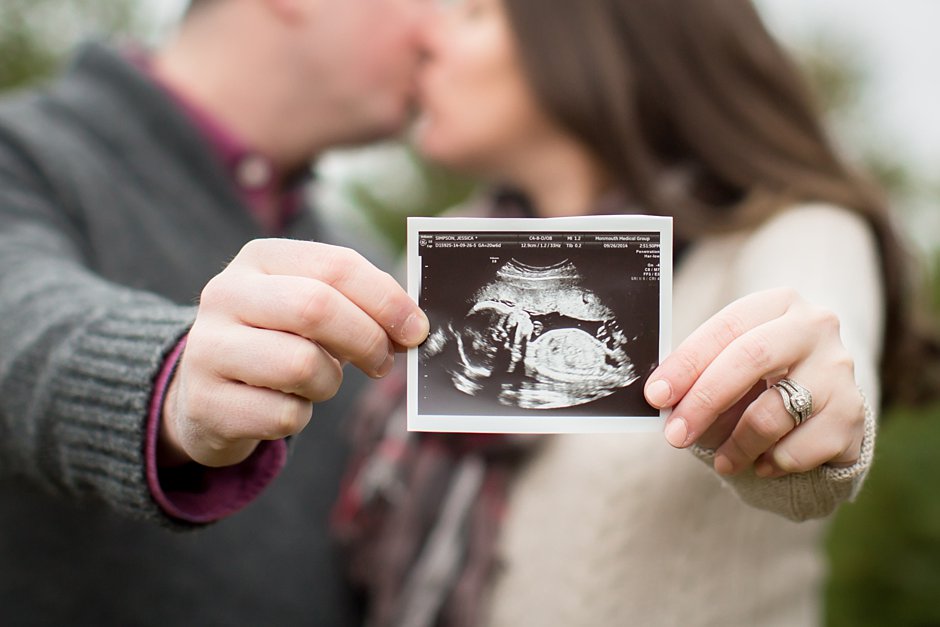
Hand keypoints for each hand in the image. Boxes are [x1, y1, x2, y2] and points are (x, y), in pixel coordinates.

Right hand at [159, 239, 428, 467]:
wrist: (205, 393)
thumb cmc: (277, 341)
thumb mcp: (307, 307)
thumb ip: (357, 304)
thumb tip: (414, 325)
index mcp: (259, 259)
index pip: (336, 265)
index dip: (387, 299)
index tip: (417, 329)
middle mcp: (225, 295)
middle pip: (317, 308)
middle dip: (367, 339)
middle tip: (384, 362)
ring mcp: (208, 348)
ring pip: (301, 365)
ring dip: (329, 383)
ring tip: (319, 382)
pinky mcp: (206, 403)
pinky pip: (283, 415)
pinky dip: (299, 416)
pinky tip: (285, 405)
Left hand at [644, 288, 866, 477]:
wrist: (826, 398)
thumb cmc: (761, 376)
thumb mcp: (731, 362)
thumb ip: (700, 373)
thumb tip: (661, 399)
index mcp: (777, 302)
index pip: (726, 328)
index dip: (686, 364)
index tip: (656, 396)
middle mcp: (814, 326)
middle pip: (750, 359)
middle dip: (705, 402)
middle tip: (675, 435)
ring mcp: (839, 369)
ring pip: (773, 413)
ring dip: (737, 445)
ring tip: (722, 460)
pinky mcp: (853, 413)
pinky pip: (799, 448)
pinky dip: (772, 463)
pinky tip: (764, 462)